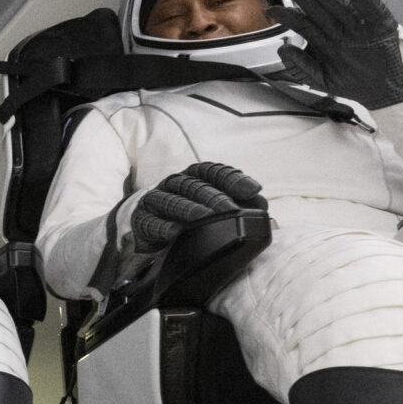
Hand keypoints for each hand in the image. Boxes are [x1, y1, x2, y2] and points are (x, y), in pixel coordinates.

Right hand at [129, 162, 264, 255]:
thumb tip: (261, 204)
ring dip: (188, 208)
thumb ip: (237, 204)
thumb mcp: (211, 208)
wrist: (146, 229)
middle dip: (214, 197)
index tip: (253, 190)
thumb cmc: (185, 216)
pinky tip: (175, 232)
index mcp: (193, 177)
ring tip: (204, 217)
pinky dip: (162, 227)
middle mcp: (174, 184)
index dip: (232, 178)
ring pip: (171, 200)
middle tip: (232, 210)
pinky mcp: (141, 221)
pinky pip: (150, 222)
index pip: (212, 171)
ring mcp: (156, 201)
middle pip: (194, 185)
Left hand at [272, 0, 402, 109]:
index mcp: (324, 39)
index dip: (289, 16)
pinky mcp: (382, 26)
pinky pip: (374, 11)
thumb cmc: (352, 82)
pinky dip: (366, 1)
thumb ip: (301, 67)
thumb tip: (283, 50)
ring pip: (343, 7)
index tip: (273, 11)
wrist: (382, 93)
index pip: (304, 23)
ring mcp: (359, 27)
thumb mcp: (322, 79)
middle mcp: (340, 30)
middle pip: (320, 11)